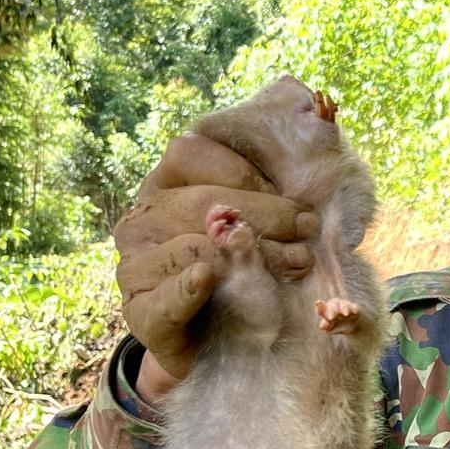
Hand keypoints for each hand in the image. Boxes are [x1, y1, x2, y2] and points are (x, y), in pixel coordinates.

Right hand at [113, 131, 318, 395]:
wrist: (221, 345)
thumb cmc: (249, 269)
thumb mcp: (267, 216)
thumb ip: (279, 170)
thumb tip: (315, 104)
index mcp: (167, 182)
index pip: (191, 151)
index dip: (246, 172)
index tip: (293, 197)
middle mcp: (142, 217)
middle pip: (199, 200)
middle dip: (264, 214)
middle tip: (308, 233)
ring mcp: (134, 265)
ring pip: (190, 245)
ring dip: (249, 254)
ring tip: (296, 264)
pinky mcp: (138, 312)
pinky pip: (161, 296)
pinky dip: (187, 286)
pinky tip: (209, 277)